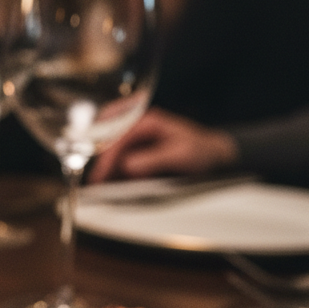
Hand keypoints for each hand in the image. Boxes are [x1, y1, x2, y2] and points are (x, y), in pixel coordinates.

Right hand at [90, 108, 239, 182]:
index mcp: (147, 121)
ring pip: (109, 149)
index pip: (117, 135)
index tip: (101, 175)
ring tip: (99, 186)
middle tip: (94, 181)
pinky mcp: (136, 152)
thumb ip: (154, 159)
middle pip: (106, 137)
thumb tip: (128, 166)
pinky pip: (117, 159)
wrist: (214, 157)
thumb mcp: (181, 155)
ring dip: (103, 166)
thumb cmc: (202, 151)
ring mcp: (136, 140)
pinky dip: (110, 171)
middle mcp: (138, 127)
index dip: (106, 156)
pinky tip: (108, 183)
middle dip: (97, 157)